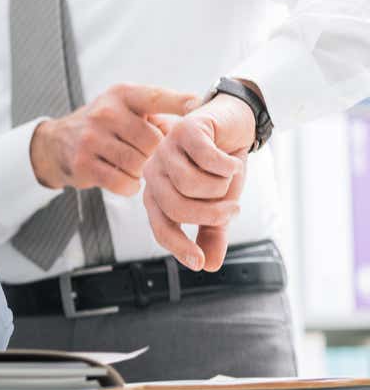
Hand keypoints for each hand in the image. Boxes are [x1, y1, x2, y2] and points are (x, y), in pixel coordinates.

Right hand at [30, 83, 199, 195]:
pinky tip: (125, 178)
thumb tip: (198, 123)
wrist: (56, 143)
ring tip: (134, 166)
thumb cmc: (105, 126)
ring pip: (139, 164)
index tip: (201, 109)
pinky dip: (130, 185)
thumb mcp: (126, 107)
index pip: (158, 98)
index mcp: (122, 94)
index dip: (182, 105)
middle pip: (153, 141)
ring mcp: (91, 138)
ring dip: (142, 171)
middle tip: (150, 156)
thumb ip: (159, 113)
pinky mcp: (84, 164)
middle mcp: (105, 112)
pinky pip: (123, 182)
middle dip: (156, 153)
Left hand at [143, 93, 254, 270]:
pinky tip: (232, 161)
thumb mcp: (220, 203)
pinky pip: (206, 159)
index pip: (161, 226)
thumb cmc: (220, 166)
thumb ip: (212, 232)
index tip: (200, 262)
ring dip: (220, 185)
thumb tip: (210, 265)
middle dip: (211, 213)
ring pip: (191, 184)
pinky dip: (227, 165)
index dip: (179, 246)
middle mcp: (154, 173)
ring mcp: (166, 149)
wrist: (236, 124)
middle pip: (176, 207)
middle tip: (233, 209)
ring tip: (229, 176)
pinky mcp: (185, 130)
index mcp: (157, 194)